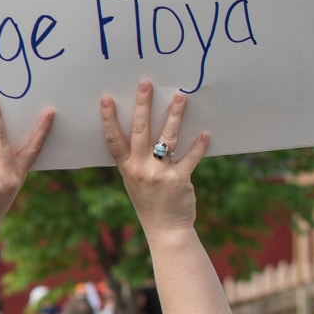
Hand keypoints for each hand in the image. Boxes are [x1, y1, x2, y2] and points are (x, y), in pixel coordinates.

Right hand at [101, 81, 208, 235]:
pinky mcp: (179, 180)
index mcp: (127, 167)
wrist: (165, 230)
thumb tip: (145, 131)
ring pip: (167, 138)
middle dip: (142, 105)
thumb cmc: (150, 202)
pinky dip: (199, 145)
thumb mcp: (134, 181)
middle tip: (145, 84)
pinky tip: (206, 134)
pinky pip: (189, 158)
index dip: (109, 119)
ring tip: (181, 96)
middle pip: (140, 131)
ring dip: (175, 115)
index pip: (114, 140)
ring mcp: (159, 174)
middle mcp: (140, 168)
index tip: (107, 99)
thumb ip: (136, 159)